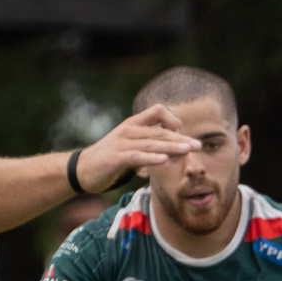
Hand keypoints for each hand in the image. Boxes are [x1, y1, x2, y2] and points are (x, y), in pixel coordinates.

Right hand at [76, 106, 199, 192]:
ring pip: (151, 143)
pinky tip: (165, 160)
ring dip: (171, 147)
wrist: (82, 169)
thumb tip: (171, 147)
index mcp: (133, 125)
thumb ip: (149, 143)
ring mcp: (121, 143)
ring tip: (188, 150)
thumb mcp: (131, 147)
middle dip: (180, 138)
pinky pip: (136, 156)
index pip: (157, 111)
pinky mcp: (116, 157)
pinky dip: (151, 158)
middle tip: (199, 145)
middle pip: (159, 131)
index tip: (182, 130)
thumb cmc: (110, 158)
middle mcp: (128, 130)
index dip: (172, 119)